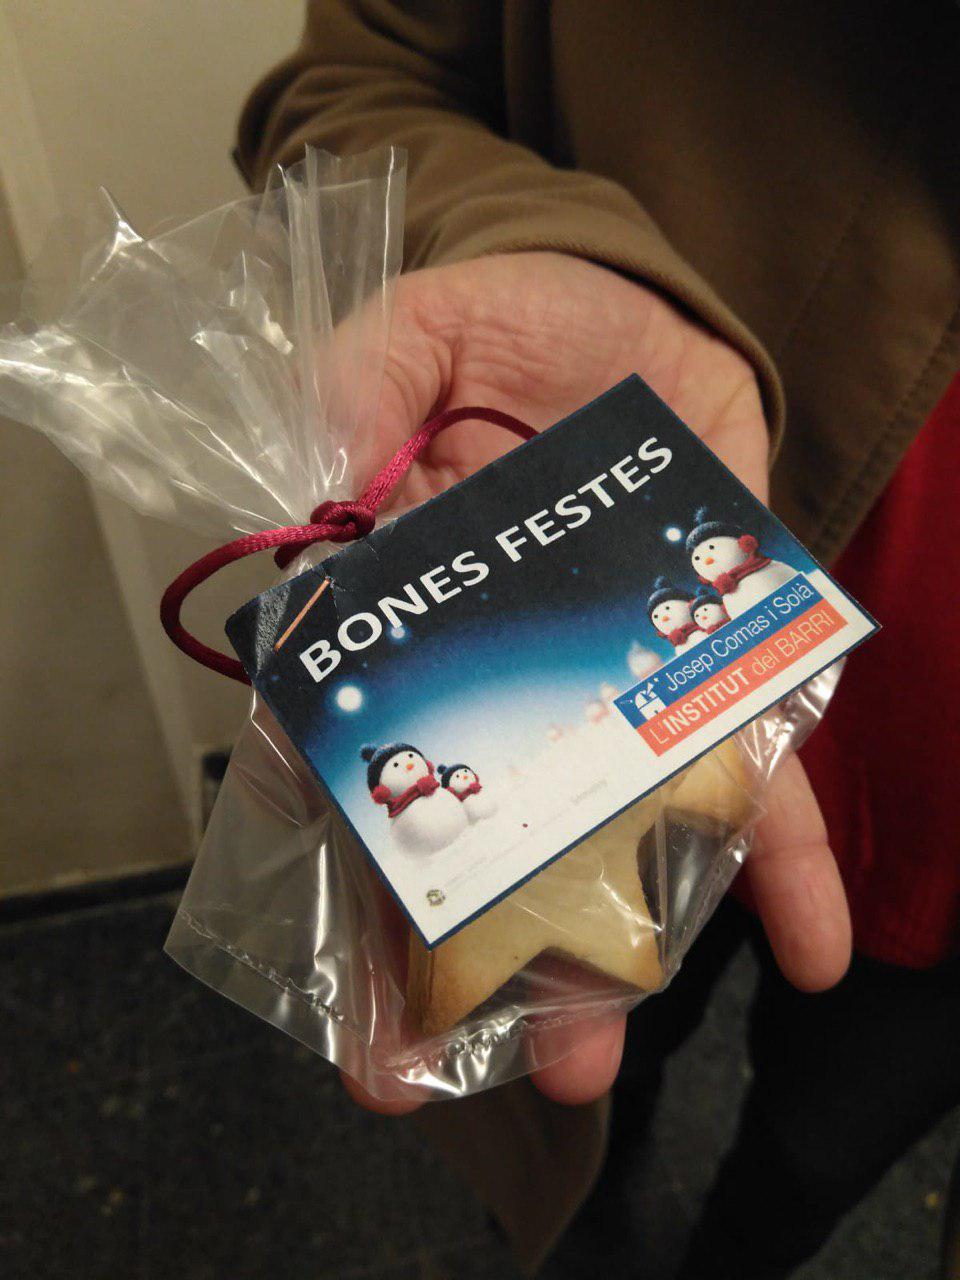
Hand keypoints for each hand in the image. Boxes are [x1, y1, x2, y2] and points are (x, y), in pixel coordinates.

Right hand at [342, 252, 850, 1113]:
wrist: (633, 323)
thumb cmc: (502, 328)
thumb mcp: (411, 334)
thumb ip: (355, 390)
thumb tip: (324, 484)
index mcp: (408, 626)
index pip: (358, 767)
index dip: (349, 879)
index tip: (356, 1005)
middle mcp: (505, 685)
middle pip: (480, 840)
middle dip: (474, 961)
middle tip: (473, 1068)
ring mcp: (613, 690)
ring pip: (610, 837)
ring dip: (610, 946)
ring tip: (595, 1048)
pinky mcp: (712, 673)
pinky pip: (754, 777)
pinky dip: (783, 863)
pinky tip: (811, 946)